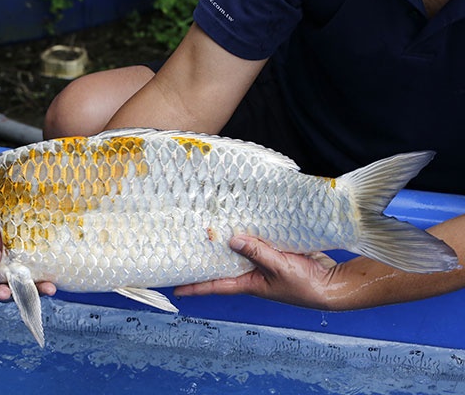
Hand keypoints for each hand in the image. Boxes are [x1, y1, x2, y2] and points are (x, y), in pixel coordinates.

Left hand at [174, 235, 337, 309]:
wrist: (332, 284)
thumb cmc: (305, 286)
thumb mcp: (279, 268)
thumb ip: (257, 252)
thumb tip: (233, 239)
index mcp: (248, 283)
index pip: (216, 285)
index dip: (195, 287)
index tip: (175, 287)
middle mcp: (252, 274)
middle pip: (224, 264)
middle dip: (208, 256)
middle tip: (187, 245)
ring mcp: (263, 263)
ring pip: (240, 250)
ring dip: (229, 241)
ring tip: (210, 227)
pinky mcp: (276, 252)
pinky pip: (258, 242)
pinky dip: (251, 233)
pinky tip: (243, 220)